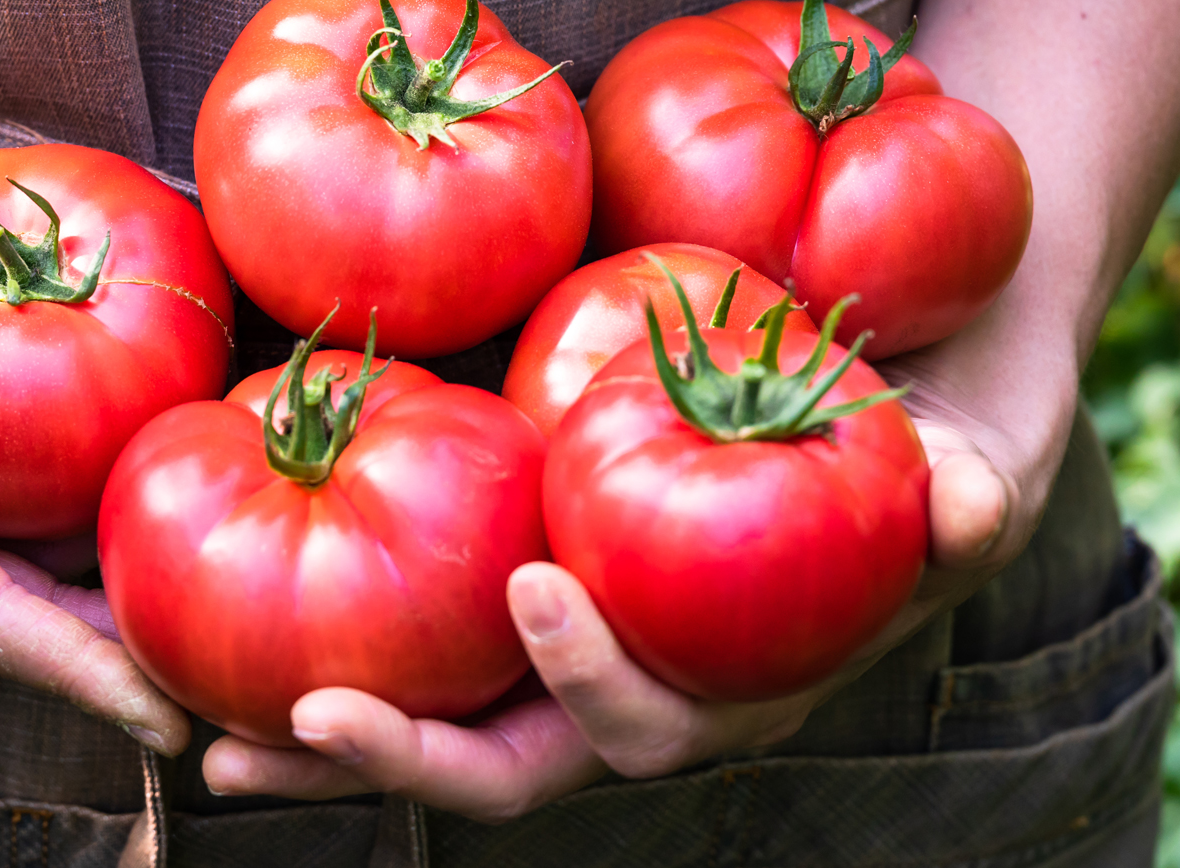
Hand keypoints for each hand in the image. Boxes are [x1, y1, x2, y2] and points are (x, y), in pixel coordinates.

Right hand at [0, 69, 189, 754]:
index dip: (71, 673)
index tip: (163, 722)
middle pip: (18, 601)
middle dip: (114, 652)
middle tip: (222, 686)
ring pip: (30, 544)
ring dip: (113, 578)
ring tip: (215, 606)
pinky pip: (31, 467)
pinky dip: (98, 481)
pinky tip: (173, 476)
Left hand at [200, 322, 1072, 818]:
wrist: (880, 412)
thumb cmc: (928, 443)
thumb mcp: (975, 457)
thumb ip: (972, 490)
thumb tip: (972, 500)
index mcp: (730, 688)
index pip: (649, 723)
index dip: (595, 675)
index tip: (536, 583)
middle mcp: (629, 696)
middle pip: (504, 766)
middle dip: (403, 759)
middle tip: (297, 719)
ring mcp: (559, 657)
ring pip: (432, 725)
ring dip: (322, 742)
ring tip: (204, 729)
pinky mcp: (508, 592)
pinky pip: (411, 638)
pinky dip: (321, 637)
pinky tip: (213, 618)